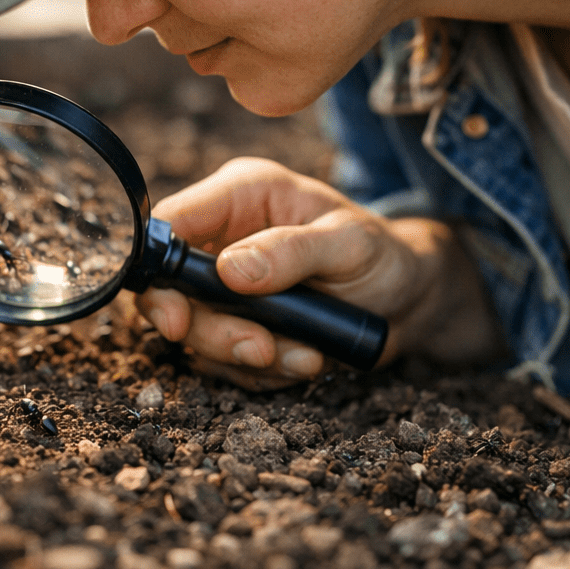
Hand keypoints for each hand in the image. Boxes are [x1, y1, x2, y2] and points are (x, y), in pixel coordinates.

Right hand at [136, 157, 502, 388]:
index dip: (159, 270)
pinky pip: (226, 361)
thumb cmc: (383, 254)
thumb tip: (230, 271)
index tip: (178, 315)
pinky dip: (264, 372)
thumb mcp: (350, 243)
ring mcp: (228, 286)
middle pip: (172, 290)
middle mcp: (224, 238)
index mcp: (242, 195)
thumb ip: (291, 251)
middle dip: (210, 331)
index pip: (171, 223)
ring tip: (303, 358)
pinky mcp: (240, 325)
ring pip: (196, 333)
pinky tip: (306, 361)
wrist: (409, 300)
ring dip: (244, 356)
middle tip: (258, 350)